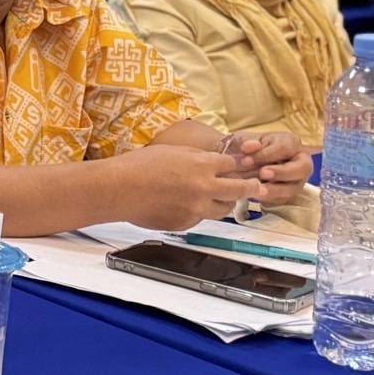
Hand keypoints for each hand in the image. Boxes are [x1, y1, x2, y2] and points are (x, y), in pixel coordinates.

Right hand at [117, 144, 266, 231]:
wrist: (118, 188)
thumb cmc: (137, 166)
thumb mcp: (172, 151)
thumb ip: (197, 158)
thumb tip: (213, 163)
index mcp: (202, 165)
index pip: (233, 164)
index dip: (238, 165)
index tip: (243, 167)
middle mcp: (205, 187)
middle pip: (241, 189)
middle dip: (251, 187)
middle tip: (256, 187)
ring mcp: (196, 208)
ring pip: (223, 208)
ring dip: (223, 202)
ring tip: (214, 197)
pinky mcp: (186, 223)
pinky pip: (200, 218)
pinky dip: (197, 212)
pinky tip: (180, 204)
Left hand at [219, 132, 312, 205]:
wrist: (241, 164)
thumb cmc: (246, 149)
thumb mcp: (243, 141)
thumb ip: (246, 143)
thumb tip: (248, 146)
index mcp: (289, 142)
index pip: (284, 148)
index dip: (265, 155)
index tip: (246, 160)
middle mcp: (300, 160)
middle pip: (302, 168)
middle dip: (282, 172)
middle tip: (262, 174)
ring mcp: (297, 178)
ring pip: (295, 187)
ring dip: (276, 190)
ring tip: (257, 191)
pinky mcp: (290, 193)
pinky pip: (286, 199)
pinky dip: (271, 199)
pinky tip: (257, 196)